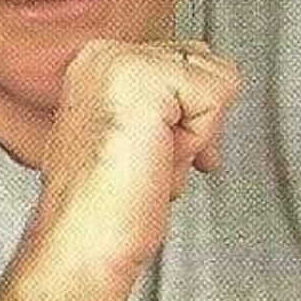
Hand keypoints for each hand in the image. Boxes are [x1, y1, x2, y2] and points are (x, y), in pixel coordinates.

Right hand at [31, 39, 241, 285]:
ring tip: (149, 163)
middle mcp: (103, 56)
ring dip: (195, 135)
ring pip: (216, 77)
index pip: (184, 61)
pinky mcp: (146, 79)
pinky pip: (218, 94)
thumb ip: (168, 104)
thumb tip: (214, 90)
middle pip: (206, 64)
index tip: (160, 154)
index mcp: (96, 65)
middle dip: (195, 123)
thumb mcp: (140, 136)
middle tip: (151, 164)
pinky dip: (199, 139)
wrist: (83, 243)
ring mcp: (121, 62)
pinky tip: (156, 161)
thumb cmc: (105, 210)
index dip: (190, 116)